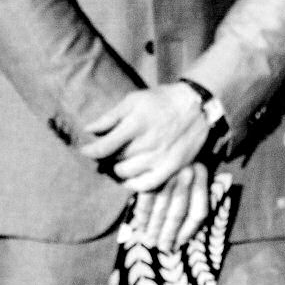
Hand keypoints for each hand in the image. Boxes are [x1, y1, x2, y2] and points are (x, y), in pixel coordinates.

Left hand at [81, 83, 209, 191]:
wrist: (198, 105)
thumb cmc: (162, 100)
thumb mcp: (135, 100)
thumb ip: (111, 116)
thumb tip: (88, 130)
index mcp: (137, 123)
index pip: (104, 147)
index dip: (90, 151)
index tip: (85, 150)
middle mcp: (149, 142)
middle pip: (115, 160)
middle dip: (107, 157)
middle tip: (109, 152)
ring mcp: (161, 157)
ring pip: (127, 173)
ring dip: (119, 168)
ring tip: (121, 161)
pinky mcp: (172, 167)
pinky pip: (145, 185)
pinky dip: (134, 183)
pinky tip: (131, 176)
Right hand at [129, 162, 210, 250]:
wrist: (165, 131)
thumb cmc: (180, 156)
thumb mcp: (193, 170)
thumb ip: (194, 193)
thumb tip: (185, 230)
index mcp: (201, 175)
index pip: (198, 211)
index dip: (189, 231)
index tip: (180, 242)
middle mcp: (186, 175)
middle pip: (178, 213)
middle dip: (168, 235)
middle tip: (162, 248)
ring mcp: (167, 174)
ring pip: (161, 210)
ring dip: (154, 230)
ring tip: (150, 242)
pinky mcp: (150, 174)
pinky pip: (146, 202)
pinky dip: (142, 217)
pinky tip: (140, 227)